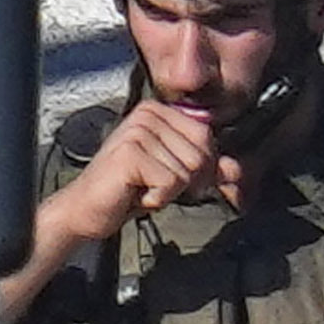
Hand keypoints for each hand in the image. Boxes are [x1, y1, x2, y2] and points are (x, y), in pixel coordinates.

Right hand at [0, 93, 242, 323]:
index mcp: (158, 112)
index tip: (177, 179)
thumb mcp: (174, 176)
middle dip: (187, 182)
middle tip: (158, 187)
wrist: (87, 211)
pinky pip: (171, 182)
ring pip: (187, 170)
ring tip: (143, 188)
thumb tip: (237, 170)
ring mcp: (137, 132)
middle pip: (201, 153)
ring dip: (169, 192)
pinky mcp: (130, 154)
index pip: (207, 136)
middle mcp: (147, 115)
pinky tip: (136, 194)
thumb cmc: (127, 191)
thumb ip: (206, 169)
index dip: (202, 167)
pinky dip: (157, 198)